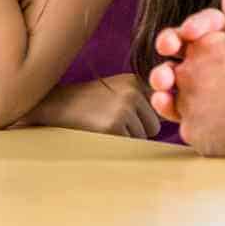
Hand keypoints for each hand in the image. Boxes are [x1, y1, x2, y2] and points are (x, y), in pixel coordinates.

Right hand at [21, 75, 160, 138]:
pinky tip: (99, 131)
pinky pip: (129, 145)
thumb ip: (139, 98)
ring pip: (143, 137)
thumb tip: (170, 116)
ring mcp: (124, 108)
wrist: (54, 105)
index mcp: (134, 80)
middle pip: (154, 126)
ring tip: (103, 125)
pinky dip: (116, 143)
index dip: (141, 118)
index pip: (156, 109)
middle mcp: (132, 91)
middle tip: (110, 121)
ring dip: (126, 138)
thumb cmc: (86, 103)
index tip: (121, 114)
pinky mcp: (114, 126)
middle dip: (137, 130)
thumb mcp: (115, 90)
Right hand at [149, 0, 224, 123]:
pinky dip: (164, 102)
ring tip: (162, 79)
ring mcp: (202, 87)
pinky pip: (175, 105)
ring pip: (174, 74)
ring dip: (162, 72)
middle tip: (167, 46)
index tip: (192, 31)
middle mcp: (214, 60)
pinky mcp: (196, 114)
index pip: (212, 22)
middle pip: (185, 44)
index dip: (199, 23)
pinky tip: (163, 101)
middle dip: (171, 41)